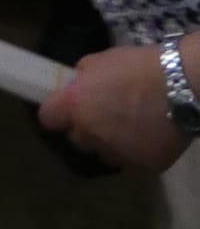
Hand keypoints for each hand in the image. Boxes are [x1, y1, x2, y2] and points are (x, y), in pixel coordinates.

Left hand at [39, 44, 187, 172]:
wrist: (179, 87)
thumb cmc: (137, 66)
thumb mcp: (100, 61)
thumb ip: (82, 78)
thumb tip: (77, 86)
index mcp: (76, 106)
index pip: (48, 119)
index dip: (56, 114)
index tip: (63, 110)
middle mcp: (91, 134)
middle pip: (77, 139)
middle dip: (84, 128)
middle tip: (102, 114)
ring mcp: (117, 154)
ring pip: (103, 153)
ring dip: (108, 143)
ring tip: (127, 127)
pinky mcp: (141, 168)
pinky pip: (129, 162)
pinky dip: (134, 152)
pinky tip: (146, 136)